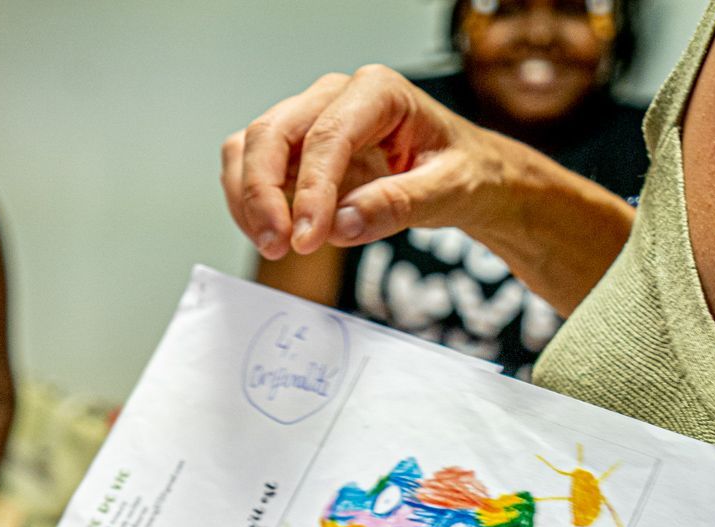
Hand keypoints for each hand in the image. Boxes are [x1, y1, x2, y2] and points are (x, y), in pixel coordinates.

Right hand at [223, 64, 503, 259]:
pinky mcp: (294, 151)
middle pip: (272, 133)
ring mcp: (309, 121)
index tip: (306, 239)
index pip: (326, 136)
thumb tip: (340, 225)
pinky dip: (249, 204)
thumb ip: (398, 205)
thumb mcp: (449, 190)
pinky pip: (250, 168)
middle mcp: (335, 97)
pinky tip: (274, 235)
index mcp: (378, 92)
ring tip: (273, 244)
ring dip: (248, 199)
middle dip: (263, 194)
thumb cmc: (463, 171)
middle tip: (278, 246)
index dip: (309, 190)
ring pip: (249, 147)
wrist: (466, 176)